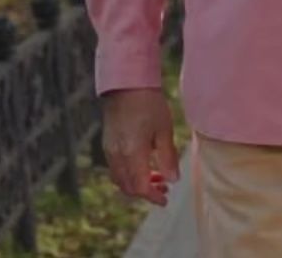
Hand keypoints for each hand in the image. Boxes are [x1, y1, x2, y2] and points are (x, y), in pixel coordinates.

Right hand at [101, 87, 178, 205]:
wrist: (127, 83)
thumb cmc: (149, 103)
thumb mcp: (164, 131)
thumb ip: (167, 158)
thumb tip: (173, 180)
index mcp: (132, 153)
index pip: (140, 187)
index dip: (153, 196)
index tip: (166, 199)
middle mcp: (117, 155)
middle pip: (128, 187)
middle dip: (145, 192)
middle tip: (164, 188)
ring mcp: (109, 150)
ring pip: (120, 179)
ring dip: (136, 184)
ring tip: (156, 176)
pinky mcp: (107, 143)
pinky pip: (116, 168)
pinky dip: (129, 174)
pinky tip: (143, 164)